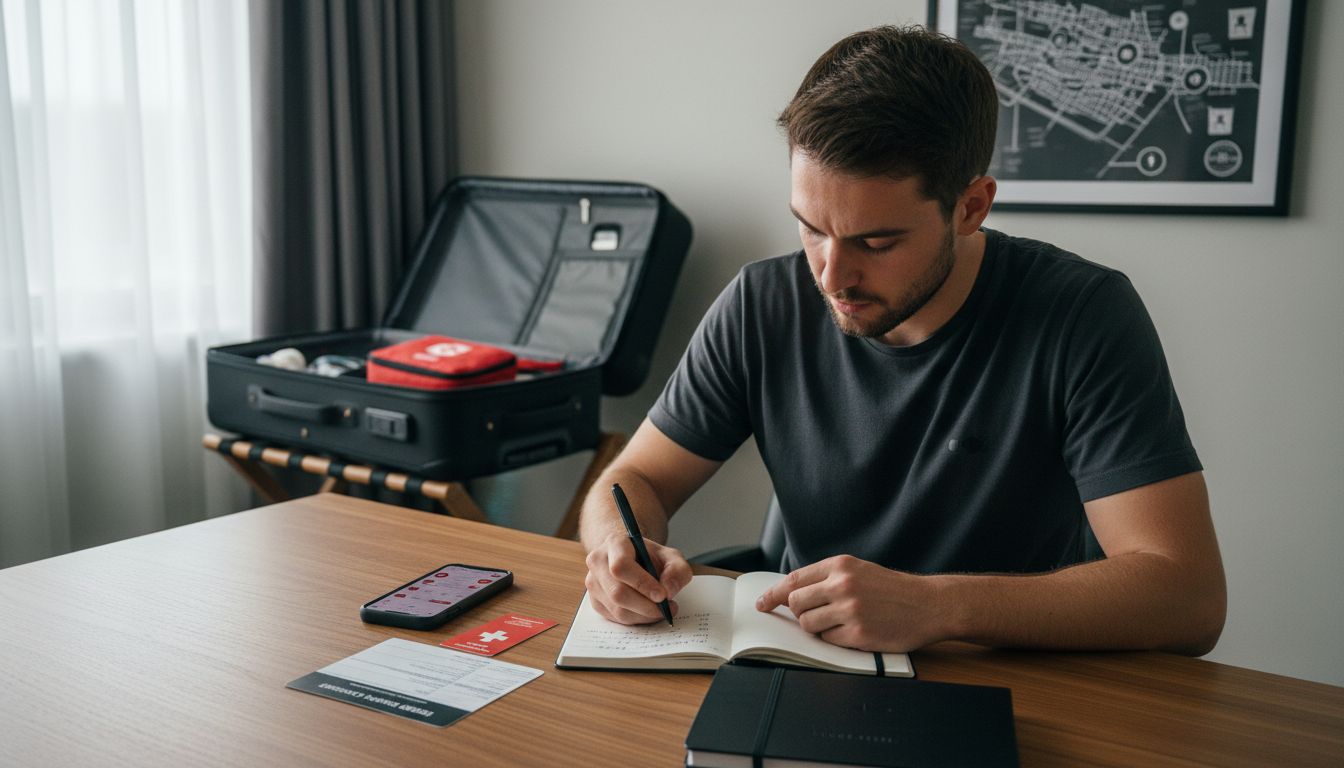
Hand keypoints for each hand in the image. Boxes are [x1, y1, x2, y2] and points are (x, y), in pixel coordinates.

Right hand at [584, 532, 692, 624]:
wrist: (632, 558)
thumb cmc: (650, 557)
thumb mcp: (671, 557)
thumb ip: (677, 570)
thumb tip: (668, 591)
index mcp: (615, 544)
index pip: (621, 566)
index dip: (642, 583)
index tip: (662, 595)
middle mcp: (598, 562)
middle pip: (617, 592)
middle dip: (646, 606)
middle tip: (667, 608)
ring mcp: (593, 583)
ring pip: (617, 610)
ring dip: (644, 616)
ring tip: (662, 610)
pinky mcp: (595, 601)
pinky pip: (615, 618)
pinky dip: (636, 619)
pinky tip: (648, 612)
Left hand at [754, 555, 952, 651]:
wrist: (928, 604)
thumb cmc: (892, 589)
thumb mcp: (859, 570)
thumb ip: (827, 578)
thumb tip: (791, 592)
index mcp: (840, 566)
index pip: (793, 580)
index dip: (773, 595)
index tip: (762, 604)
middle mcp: (843, 585)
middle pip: (796, 603)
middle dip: (799, 613)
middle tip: (813, 616)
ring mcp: (850, 610)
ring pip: (809, 624)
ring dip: (817, 628)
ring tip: (839, 623)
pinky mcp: (859, 634)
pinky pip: (828, 641)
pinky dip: (835, 640)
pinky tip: (853, 632)